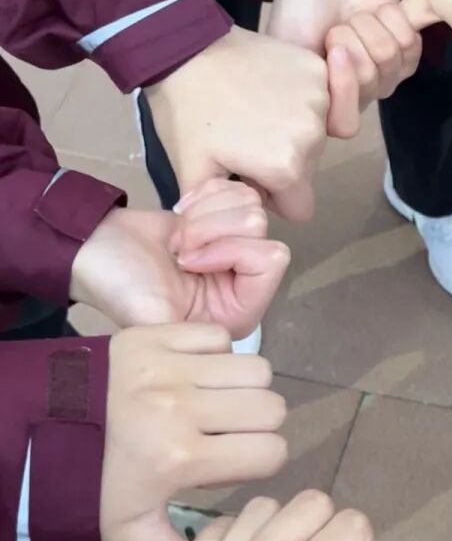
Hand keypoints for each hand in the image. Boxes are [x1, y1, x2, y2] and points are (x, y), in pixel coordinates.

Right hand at [70, 179, 289, 338]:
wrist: (92, 249)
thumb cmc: (120, 289)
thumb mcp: (156, 323)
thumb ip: (194, 337)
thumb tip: (227, 350)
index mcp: (239, 314)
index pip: (271, 259)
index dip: (229, 251)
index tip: (186, 261)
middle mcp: (245, 283)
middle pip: (260, 226)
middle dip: (211, 228)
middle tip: (178, 249)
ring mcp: (235, 248)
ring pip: (250, 204)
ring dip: (204, 213)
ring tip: (177, 237)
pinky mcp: (223, 219)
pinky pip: (237, 190)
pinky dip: (204, 194)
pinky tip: (181, 214)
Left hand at [99, 325, 286, 540]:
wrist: (34, 432)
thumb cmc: (89, 486)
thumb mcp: (131, 535)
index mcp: (180, 457)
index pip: (271, 451)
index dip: (259, 462)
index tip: (230, 465)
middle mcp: (178, 407)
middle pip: (271, 407)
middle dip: (258, 424)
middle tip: (226, 434)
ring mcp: (165, 365)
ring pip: (255, 368)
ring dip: (243, 387)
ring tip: (213, 404)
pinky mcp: (153, 334)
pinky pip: (218, 337)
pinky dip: (215, 354)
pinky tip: (193, 376)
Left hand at [145, 26, 329, 220]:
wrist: (184, 48)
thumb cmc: (186, 112)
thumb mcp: (191, 171)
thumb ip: (212, 211)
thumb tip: (215, 239)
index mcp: (285, 168)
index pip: (300, 209)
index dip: (273, 198)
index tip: (248, 175)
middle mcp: (313, 137)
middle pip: (309, 173)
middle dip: (283, 164)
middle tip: (246, 138)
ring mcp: (318, 99)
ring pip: (317, 138)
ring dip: (292, 133)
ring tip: (253, 112)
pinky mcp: (317, 71)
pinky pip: (322, 101)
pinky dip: (300, 100)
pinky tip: (267, 91)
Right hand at [267, 0, 420, 136]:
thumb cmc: (298, 10)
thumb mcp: (287, 52)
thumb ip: (302, 87)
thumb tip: (320, 105)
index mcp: (328, 101)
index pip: (345, 124)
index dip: (344, 88)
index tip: (334, 51)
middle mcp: (360, 94)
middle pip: (371, 82)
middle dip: (351, 41)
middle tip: (336, 26)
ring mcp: (386, 73)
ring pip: (391, 59)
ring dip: (368, 26)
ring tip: (354, 16)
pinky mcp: (408, 48)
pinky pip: (412, 43)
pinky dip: (391, 18)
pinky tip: (376, 11)